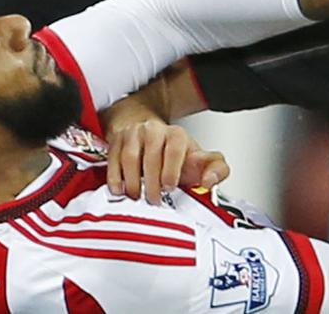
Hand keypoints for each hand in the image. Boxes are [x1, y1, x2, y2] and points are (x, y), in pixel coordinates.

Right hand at [105, 120, 229, 204]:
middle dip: (151, 182)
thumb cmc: (175, 154)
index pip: (174, 148)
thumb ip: (216, 170)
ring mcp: (133, 134)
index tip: (169, 186)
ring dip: (133, 182)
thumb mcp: (200, 160)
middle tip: (154, 199)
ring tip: (138, 196)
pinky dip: (115, 178)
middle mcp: (153, 130)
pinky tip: (120, 190)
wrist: (149, 135)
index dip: (171, 170)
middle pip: (150, 155)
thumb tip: (210, 181)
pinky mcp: (116, 142)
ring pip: (129, 157)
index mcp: (176, 135)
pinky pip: (112, 160)